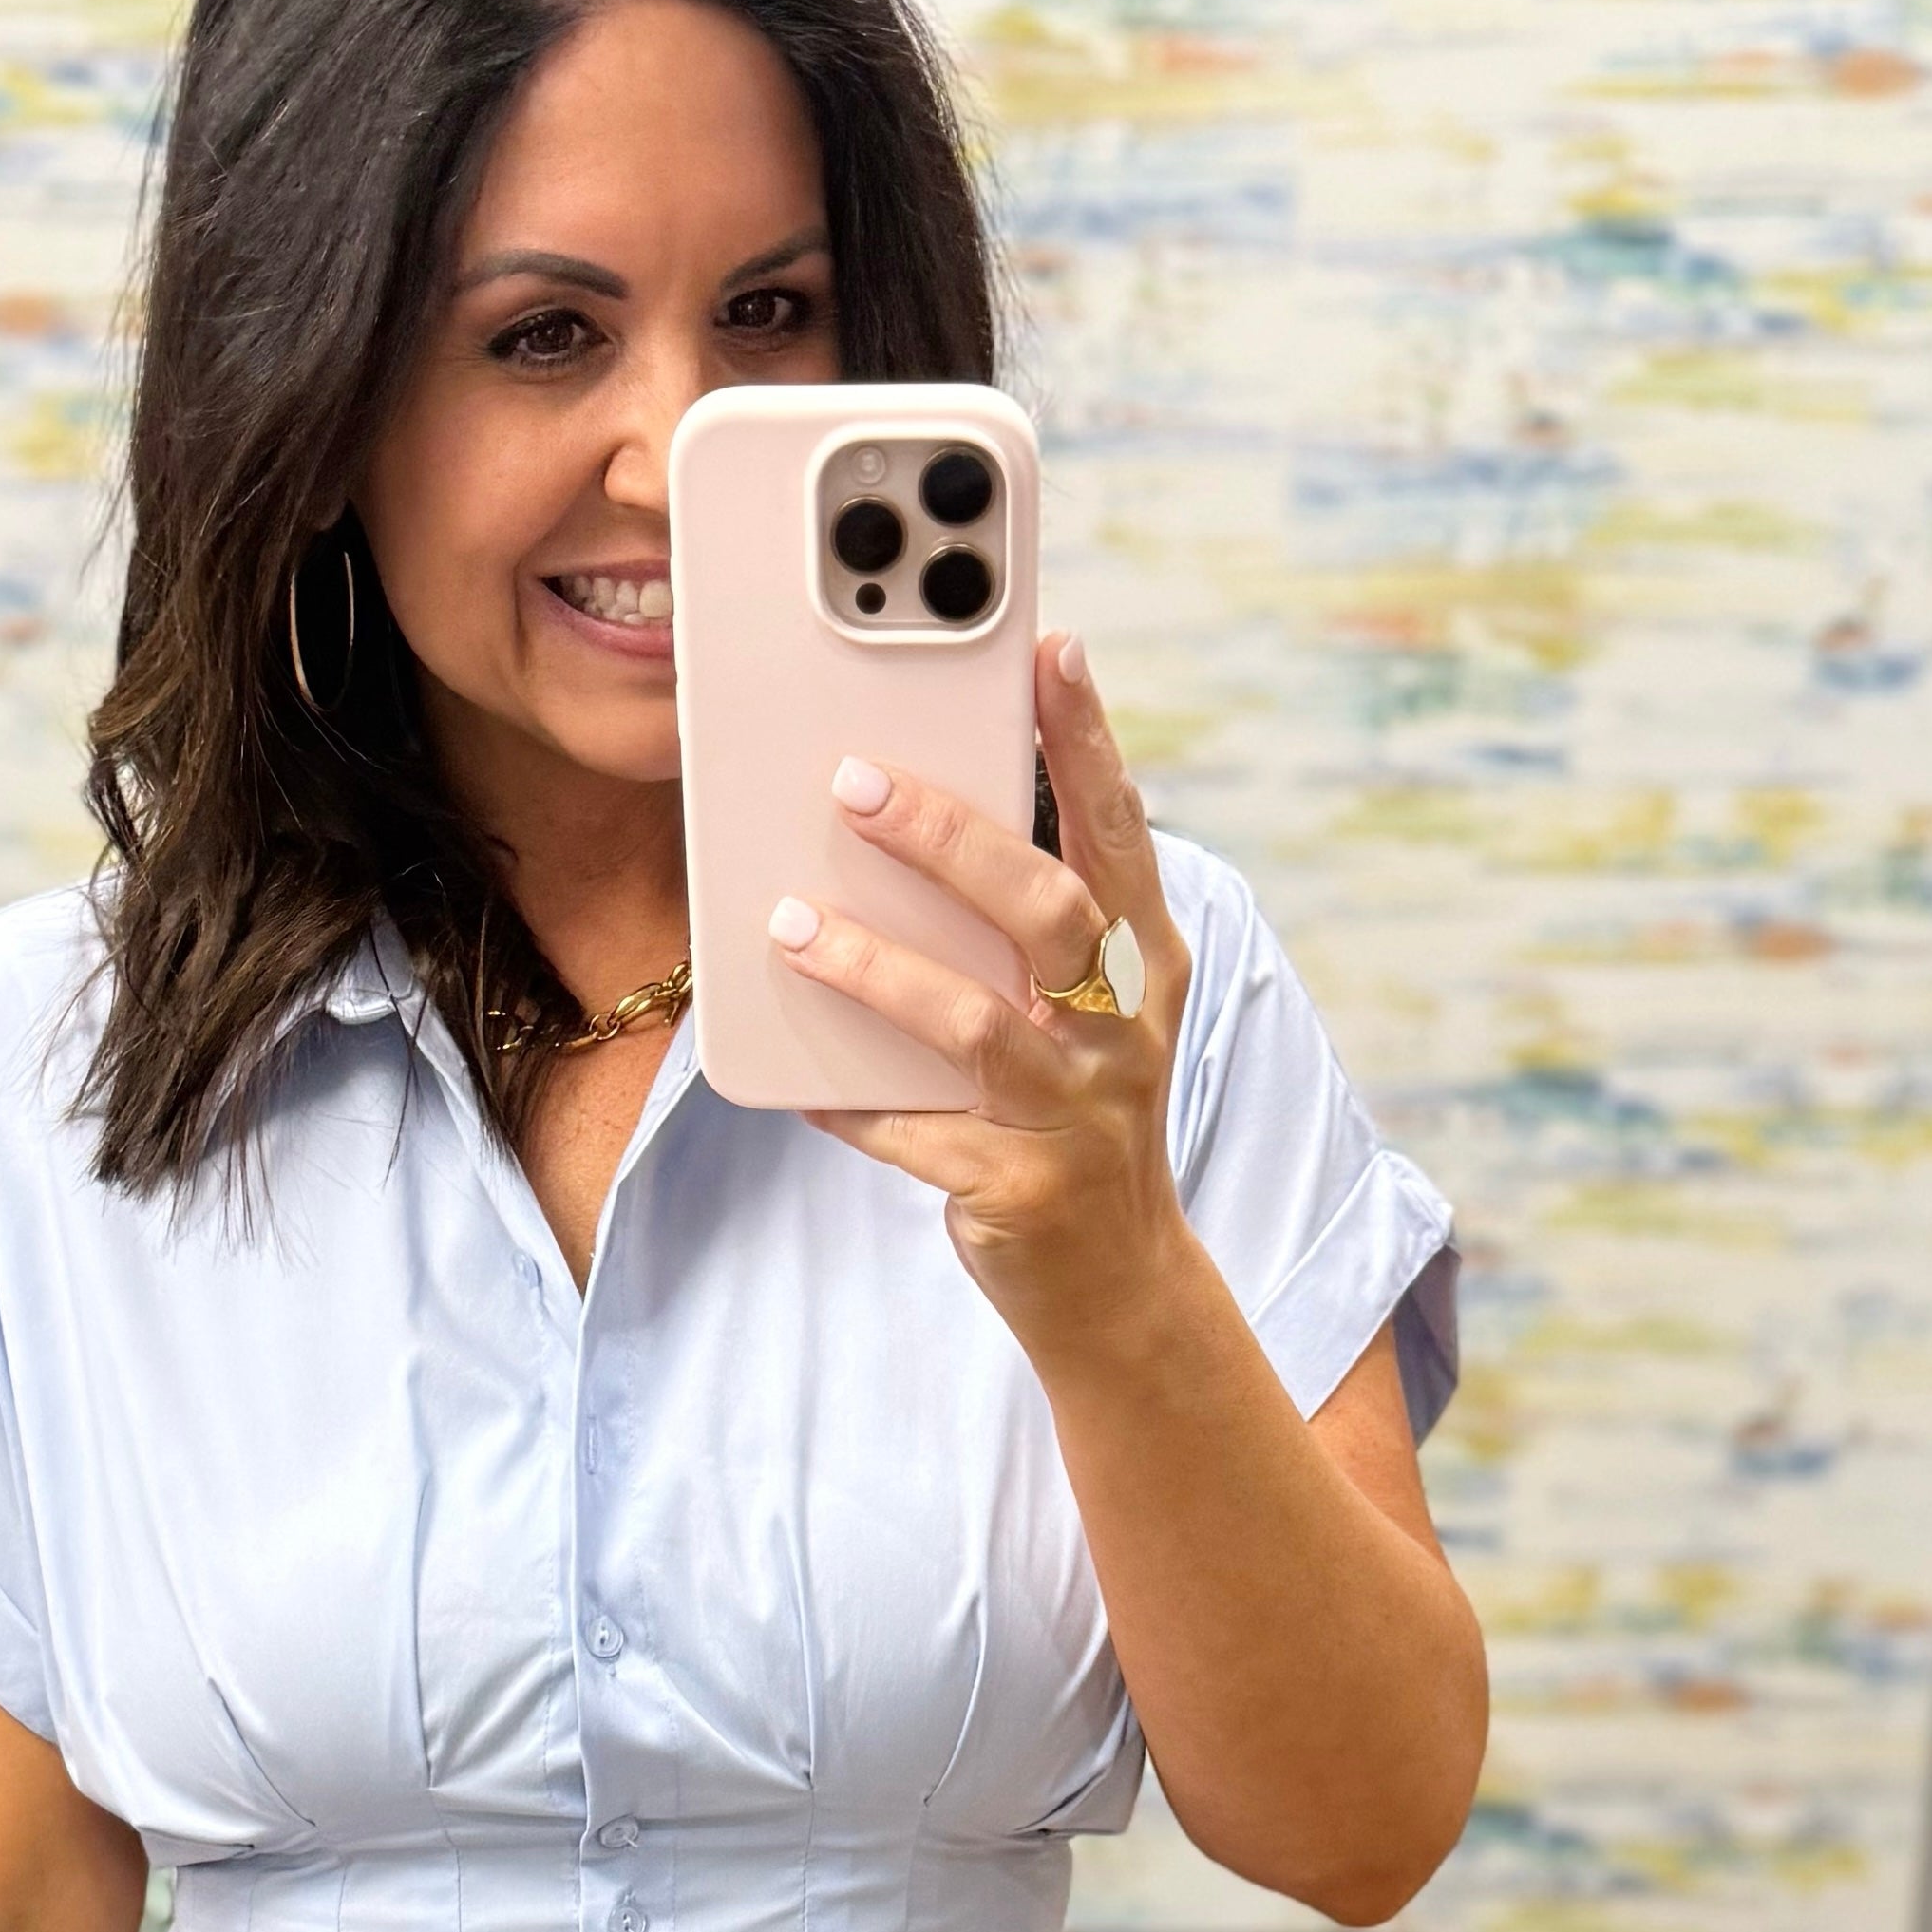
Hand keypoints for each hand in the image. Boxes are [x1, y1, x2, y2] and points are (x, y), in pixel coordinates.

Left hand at [763, 629, 1197, 1350]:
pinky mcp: (1021, 1187)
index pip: (1117, 830)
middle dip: (949, 839)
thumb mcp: (1082, 1009)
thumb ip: (1028, 924)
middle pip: (1043, 910)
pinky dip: (852, 1104)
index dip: (1087, 739)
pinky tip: (795, 1076)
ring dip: (874, 968)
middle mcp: (1120, 1027)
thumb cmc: (1075, 1113)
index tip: (1051, 650)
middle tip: (856, 782)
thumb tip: (908, 819)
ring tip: (790, 925)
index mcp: (1141, 961)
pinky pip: (918, 1134)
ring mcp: (1077, 1112)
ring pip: (973, 1023)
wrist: (1115, 1281)